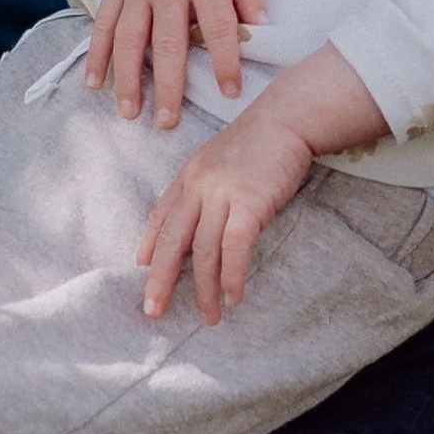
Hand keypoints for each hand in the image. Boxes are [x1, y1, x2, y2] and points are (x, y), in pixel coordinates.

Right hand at [89, 0, 265, 121]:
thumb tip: (263, 28)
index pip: (219, 26)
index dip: (226, 60)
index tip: (231, 92)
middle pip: (169, 42)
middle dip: (168, 85)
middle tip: (166, 122)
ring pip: (130, 38)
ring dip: (128, 78)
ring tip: (129, 113)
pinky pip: (104, 23)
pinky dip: (97, 54)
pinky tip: (94, 83)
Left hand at [136, 43, 384, 322]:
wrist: (290, 116)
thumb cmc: (263, 138)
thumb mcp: (224, 158)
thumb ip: (210, 185)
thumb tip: (205, 217)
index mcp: (191, 174)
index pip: (163, 214)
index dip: (151, 243)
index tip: (143, 265)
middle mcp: (199, 186)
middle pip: (173, 240)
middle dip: (162, 279)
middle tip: (154, 311)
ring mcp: (223, 194)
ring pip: (204, 252)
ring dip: (205, 290)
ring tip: (209, 317)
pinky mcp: (249, 203)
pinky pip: (234, 249)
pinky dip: (232, 277)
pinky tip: (234, 297)